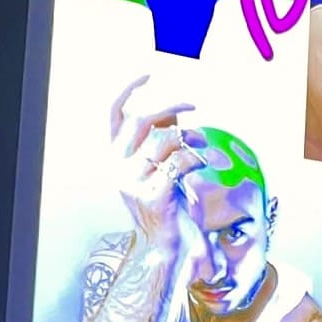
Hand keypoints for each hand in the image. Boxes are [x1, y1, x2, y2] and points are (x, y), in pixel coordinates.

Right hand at [108, 75, 203, 252]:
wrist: (167, 246)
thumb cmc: (167, 204)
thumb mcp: (158, 167)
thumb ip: (160, 140)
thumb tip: (172, 112)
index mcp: (116, 158)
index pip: (114, 116)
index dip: (129, 91)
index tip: (149, 75)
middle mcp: (119, 168)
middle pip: (140, 121)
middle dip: (168, 106)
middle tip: (193, 105)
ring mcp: (133, 182)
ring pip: (162, 140)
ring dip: (189, 136)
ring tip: (203, 144)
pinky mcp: (154, 195)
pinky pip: (179, 163)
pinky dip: (198, 157)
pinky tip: (207, 162)